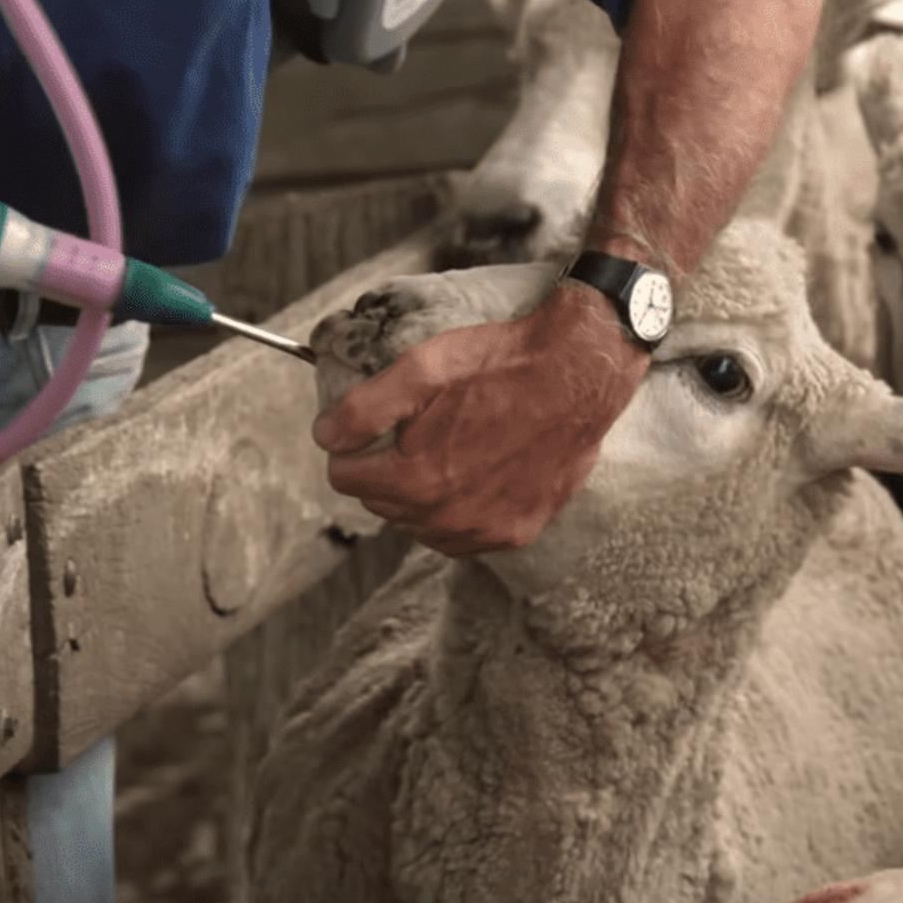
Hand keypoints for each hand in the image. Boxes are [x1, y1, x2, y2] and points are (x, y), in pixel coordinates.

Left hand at [314, 282, 651, 554]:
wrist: (577, 374)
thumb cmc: (499, 364)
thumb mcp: (421, 368)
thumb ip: (362, 409)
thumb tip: (325, 438)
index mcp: (416, 478)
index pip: (346, 478)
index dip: (352, 448)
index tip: (371, 429)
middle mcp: (447, 516)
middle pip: (382, 504)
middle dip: (385, 471)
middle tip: (411, 433)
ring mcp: (485, 530)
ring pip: (420, 526)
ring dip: (419, 496)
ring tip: (443, 452)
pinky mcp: (517, 532)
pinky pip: (463, 537)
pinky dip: (457, 512)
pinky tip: (471, 477)